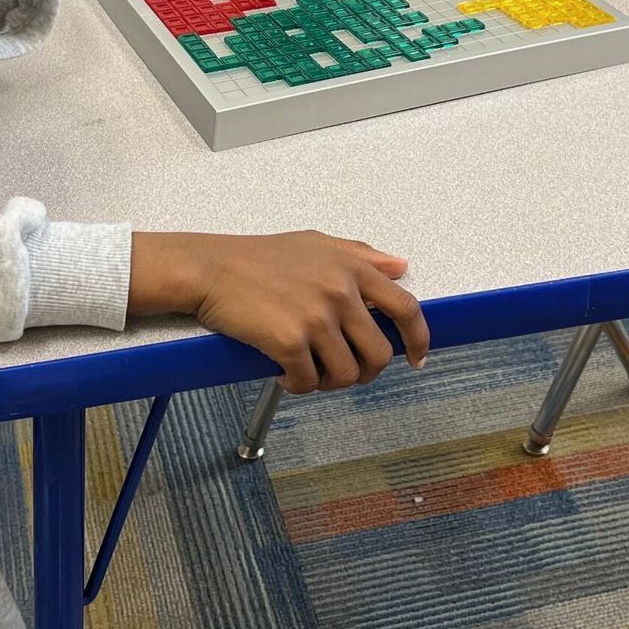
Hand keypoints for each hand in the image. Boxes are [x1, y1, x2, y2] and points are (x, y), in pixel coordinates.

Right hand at [130, 231, 429, 393]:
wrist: (210, 268)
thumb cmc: (258, 256)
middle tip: (342, 372)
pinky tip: (284, 374)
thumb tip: (401, 267)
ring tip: (308, 370)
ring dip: (328, 382)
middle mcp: (340, 292)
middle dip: (365, 372)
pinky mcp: (289, 341)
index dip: (418, 340)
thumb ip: (361, 255)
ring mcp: (316, 318)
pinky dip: (298, 386)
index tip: (417, 358)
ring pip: (346, 375)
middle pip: (379, 354)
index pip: (406, 309)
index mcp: (352, 268)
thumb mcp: (316, 243)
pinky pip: (308, 382)